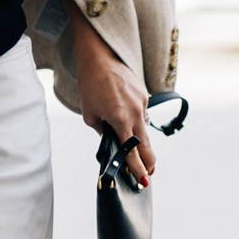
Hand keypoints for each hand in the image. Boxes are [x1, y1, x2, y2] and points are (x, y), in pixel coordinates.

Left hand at [73, 15, 152, 185]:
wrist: (101, 57)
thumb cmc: (91, 85)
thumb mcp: (90, 114)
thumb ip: (103, 131)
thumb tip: (112, 140)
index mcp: (120, 120)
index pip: (131, 152)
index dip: (138, 169)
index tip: (144, 181)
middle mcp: (136, 113)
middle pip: (146, 145)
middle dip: (148, 162)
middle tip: (149, 174)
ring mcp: (143, 103)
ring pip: (144, 129)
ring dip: (140, 141)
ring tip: (136, 150)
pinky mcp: (144, 95)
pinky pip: (141, 114)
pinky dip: (135, 120)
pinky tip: (125, 117)